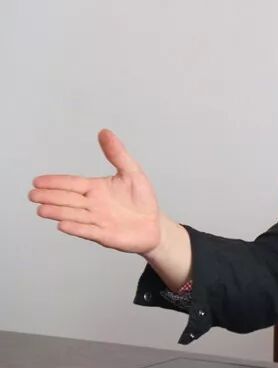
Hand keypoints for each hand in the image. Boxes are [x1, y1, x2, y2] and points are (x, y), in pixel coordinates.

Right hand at [29, 129, 161, 254]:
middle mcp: (92, 204)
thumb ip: (117, 154)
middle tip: (32, 194)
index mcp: (96, 188)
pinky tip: (63, 225)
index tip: (37, 180)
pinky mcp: (104, 235)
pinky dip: (76, 228)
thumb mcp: (132, 172)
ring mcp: (97, 220)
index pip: (72, 183)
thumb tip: (104, 132)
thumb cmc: (141, 198)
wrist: (154, 224)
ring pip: (74, 215)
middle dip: (50, 197)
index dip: (56, 182)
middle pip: (68, 199)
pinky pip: (88, 231)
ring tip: (41, 210)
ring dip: (58, 213)